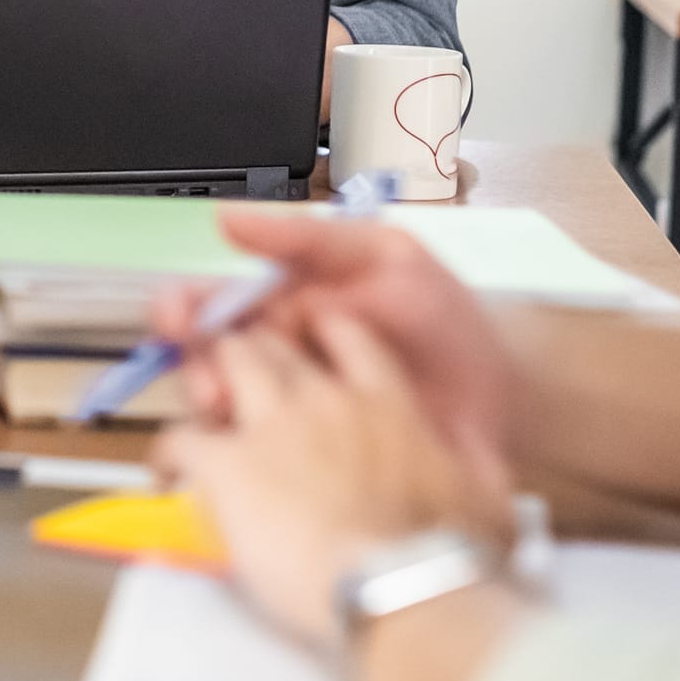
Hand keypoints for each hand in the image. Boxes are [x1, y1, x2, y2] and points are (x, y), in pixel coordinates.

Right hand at [156, 211, 514, 473]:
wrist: (504, 393)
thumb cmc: (444, 319)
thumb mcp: (385, 256)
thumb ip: (306, 236)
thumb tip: (224, 217)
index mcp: (283, 306)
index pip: (214, 304)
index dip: (185, 309)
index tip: (175, 317)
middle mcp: (278, 359)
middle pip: (206, 362)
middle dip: (195, 367)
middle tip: (209, 379)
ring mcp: (294, 413)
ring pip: (226, 412)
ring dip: (218, 411)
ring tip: (234, 414)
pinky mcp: (314, 463)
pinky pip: (265, 460)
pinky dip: (249, 458)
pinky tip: (260, 454)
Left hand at [159, 315, 510, 650]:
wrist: (399, 591)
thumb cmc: (447, 557)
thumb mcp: (483, 509)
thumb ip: (482, 489)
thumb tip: (506, 510)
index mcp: (389, 403)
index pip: (347, 335)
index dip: (320, 336)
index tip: (312, 354)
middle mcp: (326, 399)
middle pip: (272, 344)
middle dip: (252, 353)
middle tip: (242, 384)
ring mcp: (270, 425)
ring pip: (221, 367)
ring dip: (208, 383)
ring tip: (204, 413)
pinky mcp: (224, 465)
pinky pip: (180, 436)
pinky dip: (169, 452)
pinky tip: (169, 474)